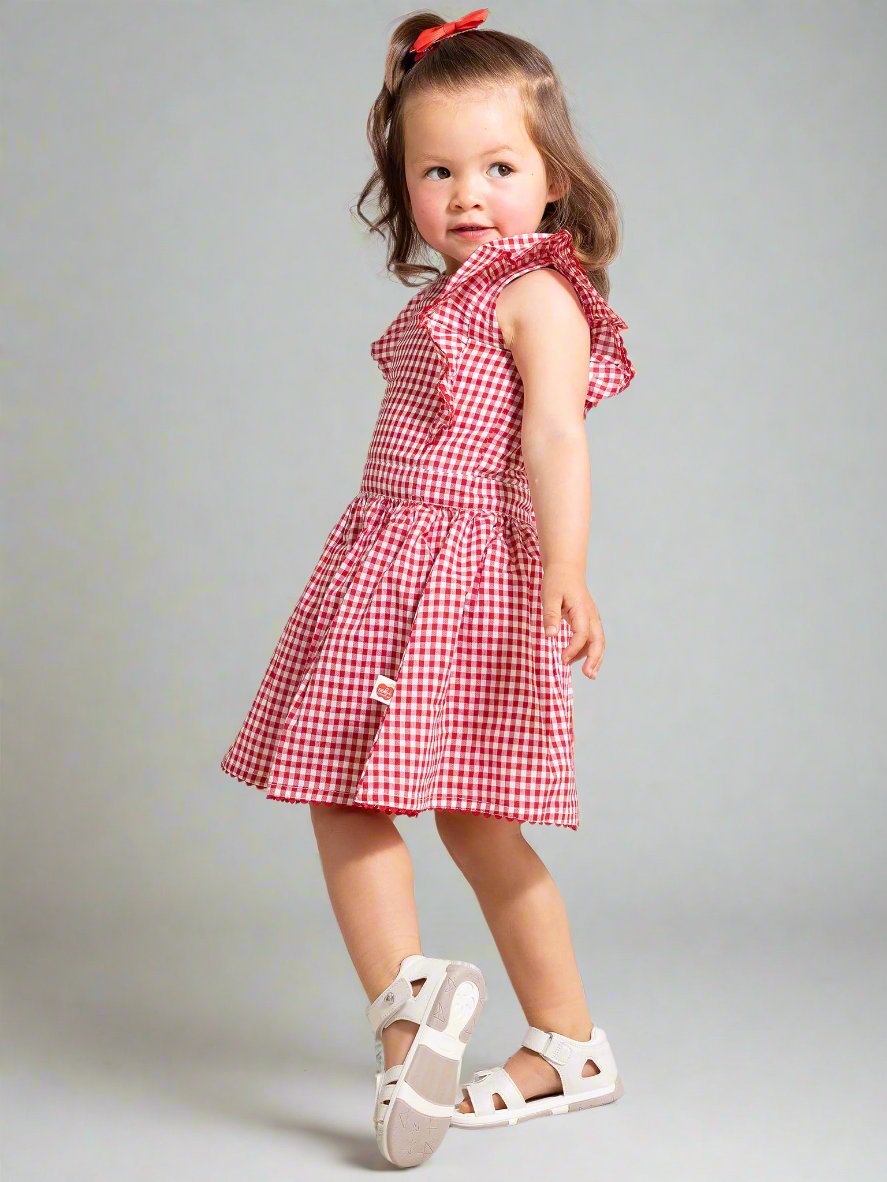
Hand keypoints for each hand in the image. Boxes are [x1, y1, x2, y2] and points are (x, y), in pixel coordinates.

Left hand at [541, 562, 605, 679]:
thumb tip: (551, 635)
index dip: (573, 649)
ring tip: (589, 674)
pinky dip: (589, 650)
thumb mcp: (549, 596)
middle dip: (595, 659)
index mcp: (581, 610)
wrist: (566, 568)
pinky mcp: (589, 619)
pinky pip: (593, 637)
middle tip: (589, 675)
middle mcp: (591, 615)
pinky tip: (577, 659)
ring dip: (595, 657)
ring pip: (599, 641)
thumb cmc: (557, 581)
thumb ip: (551, 616)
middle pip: (598, 640)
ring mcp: (592, 617)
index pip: (582, 634)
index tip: (562, 659)